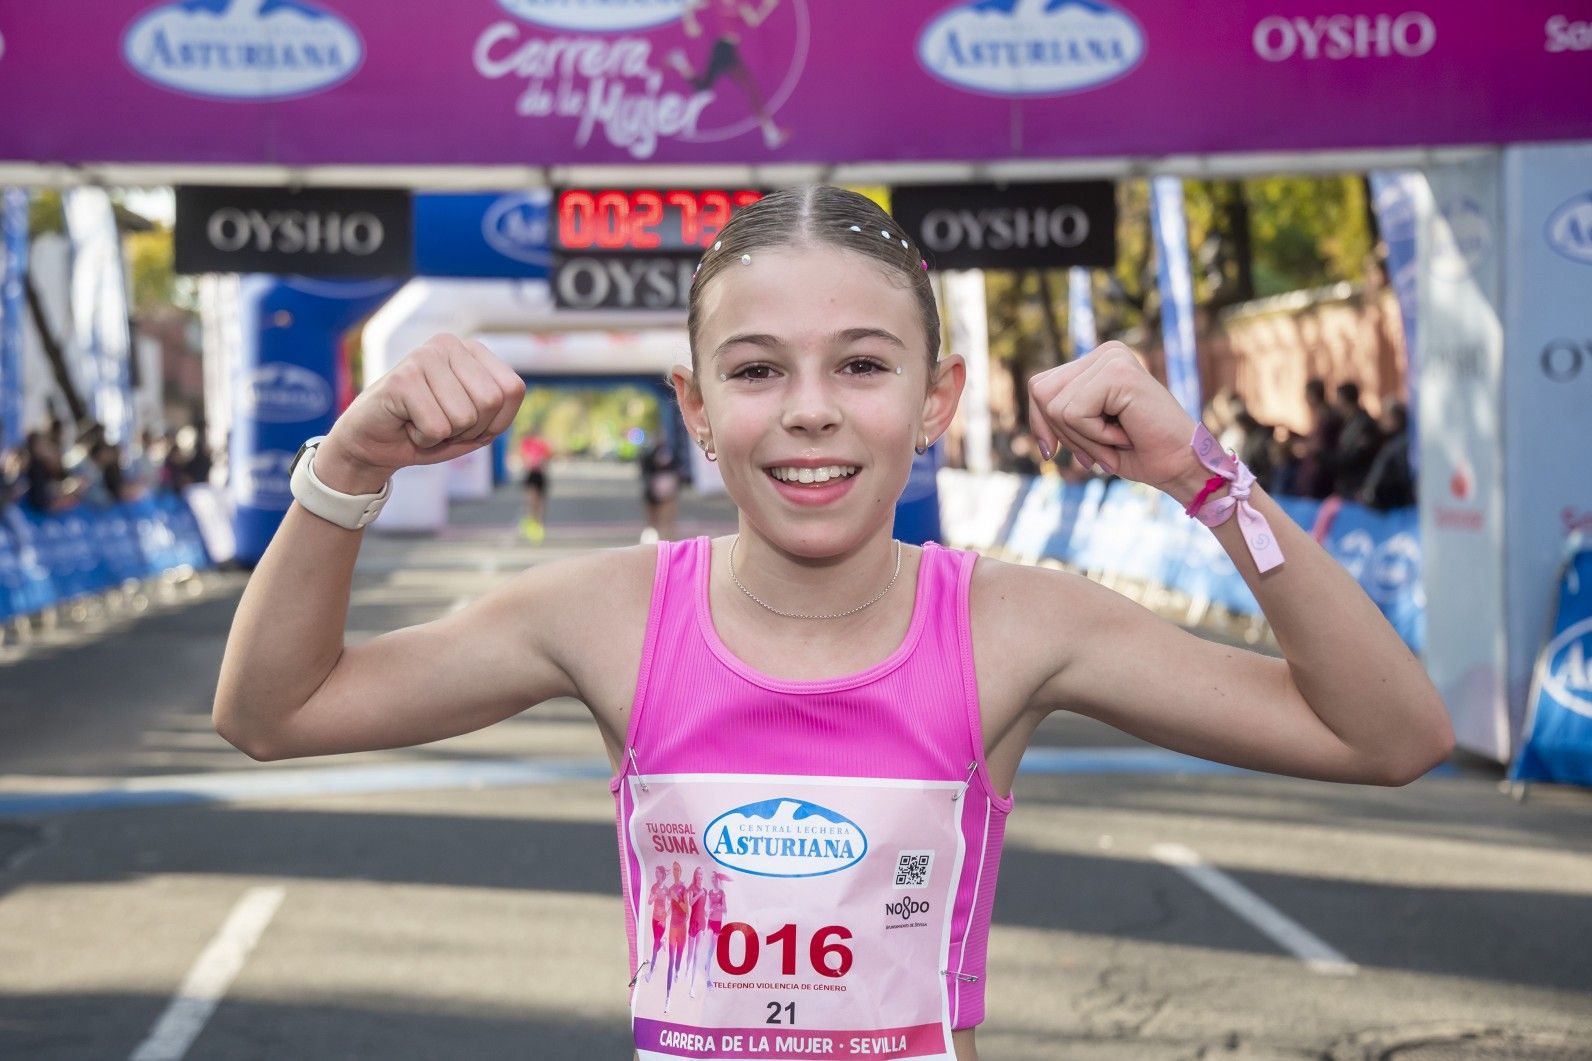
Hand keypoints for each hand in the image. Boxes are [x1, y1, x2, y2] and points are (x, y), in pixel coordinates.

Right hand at [317, 334, 524, 492]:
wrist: (373, 443)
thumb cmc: (426, 431)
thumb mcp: (475, 425)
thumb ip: (498, 412)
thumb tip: (506, 394)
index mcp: (471, 350)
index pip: (513, 389)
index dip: (497, 421)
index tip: (469, 424)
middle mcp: (449, 344)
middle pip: (491, 401)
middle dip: (471, 429)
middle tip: (443, 425)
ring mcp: (423, 357)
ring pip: (464, 417)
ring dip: (446, 435)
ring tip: (423, 422)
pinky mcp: (402, 379)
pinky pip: (436, 427)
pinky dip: (424, 439)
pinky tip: (407, 425)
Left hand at [1026, 342, 1206, 503]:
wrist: (1181, 466)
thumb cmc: (1138, 452)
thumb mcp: (1084, 430)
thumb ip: (1058, 410)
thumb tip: (1035, 394)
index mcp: (1096, 361)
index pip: (1039, 386)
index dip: (1041, 424)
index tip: (1057, 452)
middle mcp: (1105, 352)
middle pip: (1042, 394)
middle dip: (1063, 434)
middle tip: (1099, 451)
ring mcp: (1113, 358)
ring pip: (1056, 408)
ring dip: (1083, 439)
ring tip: (1117, 440)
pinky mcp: (1118, 372)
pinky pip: (1074, 414)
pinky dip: (1095, 437)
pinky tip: (1124, 434)